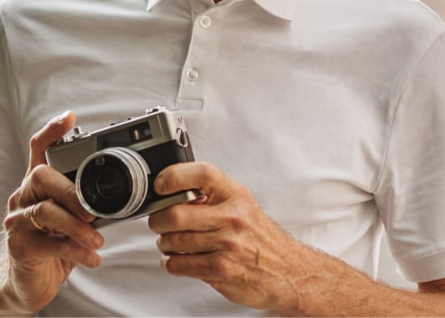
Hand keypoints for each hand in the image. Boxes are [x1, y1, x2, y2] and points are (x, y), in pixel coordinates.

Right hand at [1, 111, 104, 313]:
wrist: (31, 282)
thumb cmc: (57, 242)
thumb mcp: (75, 217)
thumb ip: (90, 200)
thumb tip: (130, 189)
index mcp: (38, 184)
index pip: (39, 148)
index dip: (53, 131)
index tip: (70, 116)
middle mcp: (23, 196)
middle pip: (41, 175)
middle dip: (71, 191)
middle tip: (93, 211)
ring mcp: (17, 221)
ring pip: (45, 211)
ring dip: (77, 227)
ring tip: (97, 240)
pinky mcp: (19, 246)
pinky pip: (48, 243)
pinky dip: (75, 251)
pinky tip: (92, 258)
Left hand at [148, 162, 302, 312]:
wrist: (287, 269)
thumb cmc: (258, 236)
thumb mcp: (242, 205)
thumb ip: (212, 197)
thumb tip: (171, 192)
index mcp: (236, 195)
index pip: (203, 174)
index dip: (175, 176)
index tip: (161, 184)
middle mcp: (233, 217)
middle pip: (177, 213)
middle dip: (158, 220)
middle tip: (158, 222)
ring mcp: (227, 244)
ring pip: (173, 241)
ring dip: (164, 243)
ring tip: (170, 242)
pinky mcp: (221, 269)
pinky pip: (179, 265)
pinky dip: (171, 263)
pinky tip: (178, 260)